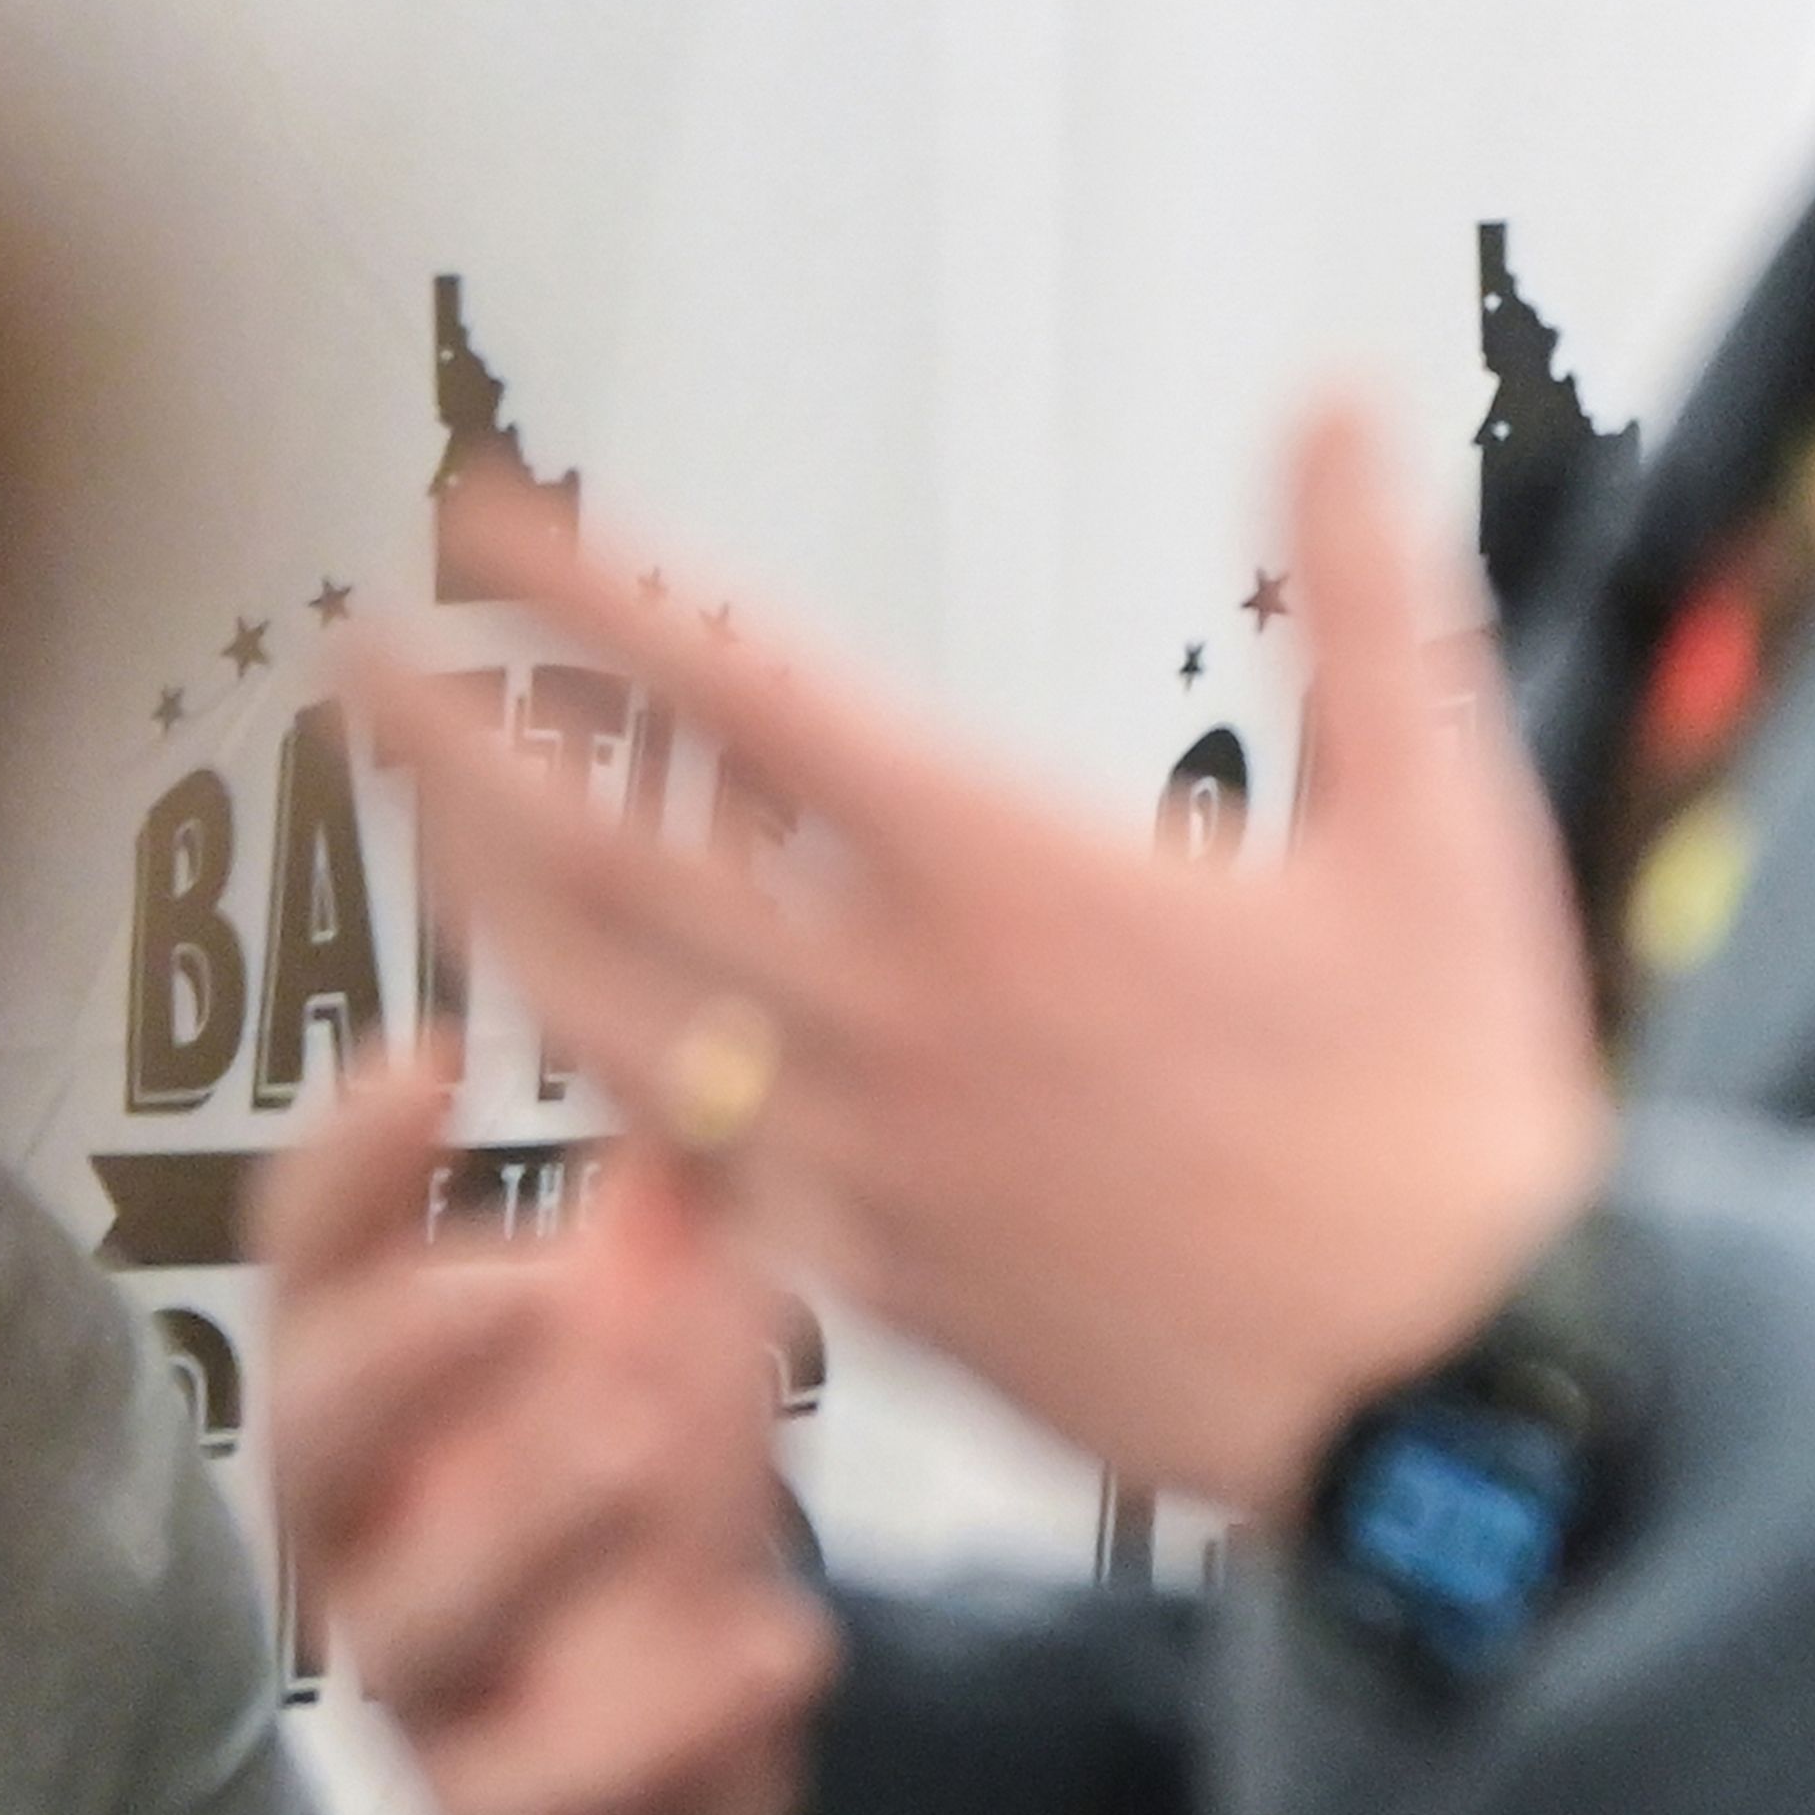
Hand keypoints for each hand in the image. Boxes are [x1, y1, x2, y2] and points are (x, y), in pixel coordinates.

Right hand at [267, 1039, 838, 1814]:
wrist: (695, 1710)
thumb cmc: (644, 1471)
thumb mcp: (659, 1312)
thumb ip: (675, 1190)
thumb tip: (723, 1022)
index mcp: (382, 1371)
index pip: (311, 1251)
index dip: (350, 1156)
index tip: (436, 1057)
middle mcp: (367, 1521)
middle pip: (310, 1429)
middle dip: (406, 1350)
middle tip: (536, 1283)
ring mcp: (426, 1672)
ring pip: (412, 1623)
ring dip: (531, 1525)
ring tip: (649, 1445)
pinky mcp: (506, 1803)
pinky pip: (540, 1788)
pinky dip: (664, 1721)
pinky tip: (779, 1640)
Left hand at [358, 407, 1607, 1520]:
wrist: (1459, 1411)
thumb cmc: (1447, 1121)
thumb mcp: (1434, 813)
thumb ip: (1360, 591)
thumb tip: (1339, 404)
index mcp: (1006, 872)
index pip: (741, 692)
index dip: (590, 596)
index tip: (483, 526)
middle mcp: (902, 1010)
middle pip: (611, 854)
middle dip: (457, 743)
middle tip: (354, 659)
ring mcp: (874, 1162)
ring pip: (611, 1023)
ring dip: (490, 910)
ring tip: (411, 831)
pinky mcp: (886, 1288)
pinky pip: (692, 1182)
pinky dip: (602, 1097)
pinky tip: (574, 1056)